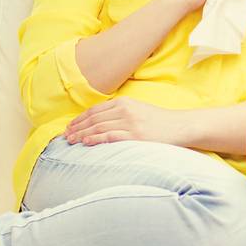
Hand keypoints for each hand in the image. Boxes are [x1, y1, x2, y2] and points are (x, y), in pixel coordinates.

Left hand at [64, 97, 190, 146]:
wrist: (181, 126)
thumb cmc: (159, 121)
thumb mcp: (138, 109)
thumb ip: (120, 112)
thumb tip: (99, 122)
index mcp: (124, 102)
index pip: (95, 110)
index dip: (80, 119)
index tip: (70, 126)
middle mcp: (125, 110)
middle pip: (94, 119)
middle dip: (77, 127)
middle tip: (65, 136)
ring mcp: (130, 123)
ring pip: (98, 128)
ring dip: (82, 134)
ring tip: (71, 140)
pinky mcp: (136, 136)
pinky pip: (110, 137)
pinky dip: (96, 139)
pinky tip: (86, 142)